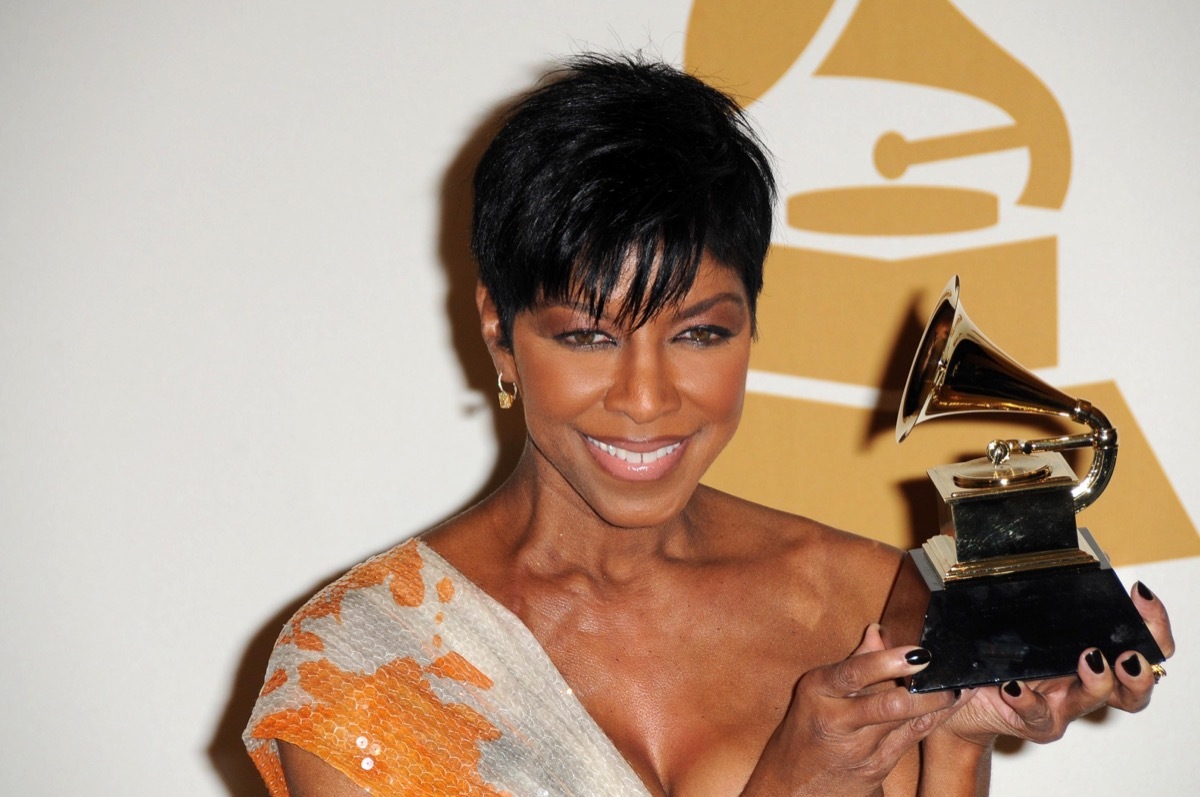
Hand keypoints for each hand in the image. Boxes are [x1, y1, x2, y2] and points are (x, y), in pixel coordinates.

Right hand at [742, 624, 968, 796]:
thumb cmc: (806, 730)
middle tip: (949, 675)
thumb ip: (853, 663)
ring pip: (905, 722)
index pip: (854, 673)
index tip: (918, 652)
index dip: (887, 663)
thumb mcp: (818, 691)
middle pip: (887, 704)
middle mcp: (836, 719)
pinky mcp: (875, 768)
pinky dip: (934, 720)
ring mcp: (858, 748)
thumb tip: (878, 631)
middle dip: (923, 692)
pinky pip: (911, 739)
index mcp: (818, 690)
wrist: (791, 785)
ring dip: (936, 704)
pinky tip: (952, 706)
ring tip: (961, 686)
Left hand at [940, 581, 1174, 747]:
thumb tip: (1033, 539)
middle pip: (1133, 685)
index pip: (1138, 643)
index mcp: (1087, 651)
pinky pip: (1037, 714)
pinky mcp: (1032, 719)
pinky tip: (1013, 686)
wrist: (960, 699)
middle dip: (1141, 669)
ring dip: (1098, 681)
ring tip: (1088, 658)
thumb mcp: (1014, 616)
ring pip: (1094, 700)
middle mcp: (1082, 680)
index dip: (1151, 624)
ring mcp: (1061, 703)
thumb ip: (1029, 585)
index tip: (1140, 594)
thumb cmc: (994, 656)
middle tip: (1129, 654)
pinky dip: (1027, 699)